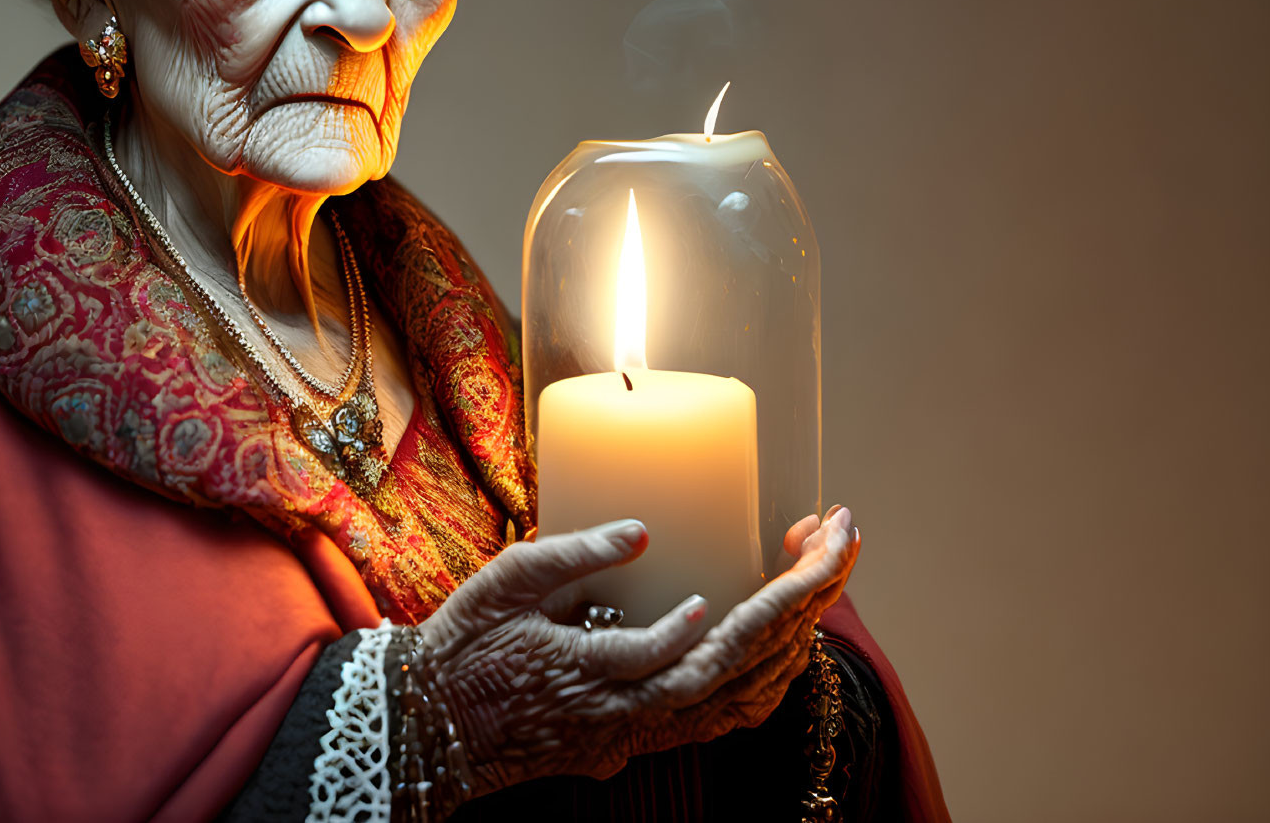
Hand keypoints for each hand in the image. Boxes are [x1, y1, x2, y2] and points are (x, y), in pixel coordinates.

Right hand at [420, 506, 859, 795]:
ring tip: (827, 565)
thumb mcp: (503, 585)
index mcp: (585, 677)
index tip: (772, 568)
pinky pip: (723, 715)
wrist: (432, 727)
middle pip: (735, 674)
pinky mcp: (639, 739)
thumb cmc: (465, 647)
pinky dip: (769, 672)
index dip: (733, 618)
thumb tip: (640, 531)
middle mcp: (624, 718)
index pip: (674, 659)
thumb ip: (572, 556)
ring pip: (742, 701)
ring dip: (798, 632)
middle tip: (837, 533)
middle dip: (801, 601)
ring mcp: (637, 736)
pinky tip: (789, 630)